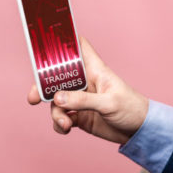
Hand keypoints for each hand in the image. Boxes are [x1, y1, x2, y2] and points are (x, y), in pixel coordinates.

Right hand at [28, 37, 148, 144]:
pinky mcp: (80, 116)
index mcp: (94, 70)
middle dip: (42, 87)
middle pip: (56, 77)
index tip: (43, 41)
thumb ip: (82, 100)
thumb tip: (57, 98)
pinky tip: (66, 128)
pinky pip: (61, 117)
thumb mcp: (108, 103)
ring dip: (55, 113)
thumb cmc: (131, 108)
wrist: (139, 132)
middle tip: (33, 98)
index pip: (78, 47)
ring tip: (64, 123)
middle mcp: (84, 82)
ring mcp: (80, 99)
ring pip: (57, 101)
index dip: (62, 40)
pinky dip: (59, 124)